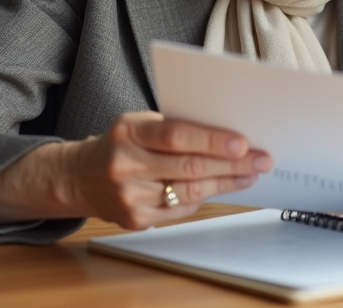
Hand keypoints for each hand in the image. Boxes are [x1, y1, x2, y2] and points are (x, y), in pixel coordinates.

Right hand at [0, 111, 271, 228]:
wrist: (80, 176)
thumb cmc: (121, 143)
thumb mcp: (138, 123)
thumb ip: (174, 126)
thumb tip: (225, 132)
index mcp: (129, 131)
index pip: (177, 135)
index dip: (212, 139)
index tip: (243, 142)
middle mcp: (126, 164)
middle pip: (189, 166)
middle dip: (232, 163)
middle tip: (261, 158)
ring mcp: (129, 195)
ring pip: (189, 191)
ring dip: (226, 182)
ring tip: (251, 173)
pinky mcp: (134, 219)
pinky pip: (179, 209)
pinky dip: (206, 198)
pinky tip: (226, 188)